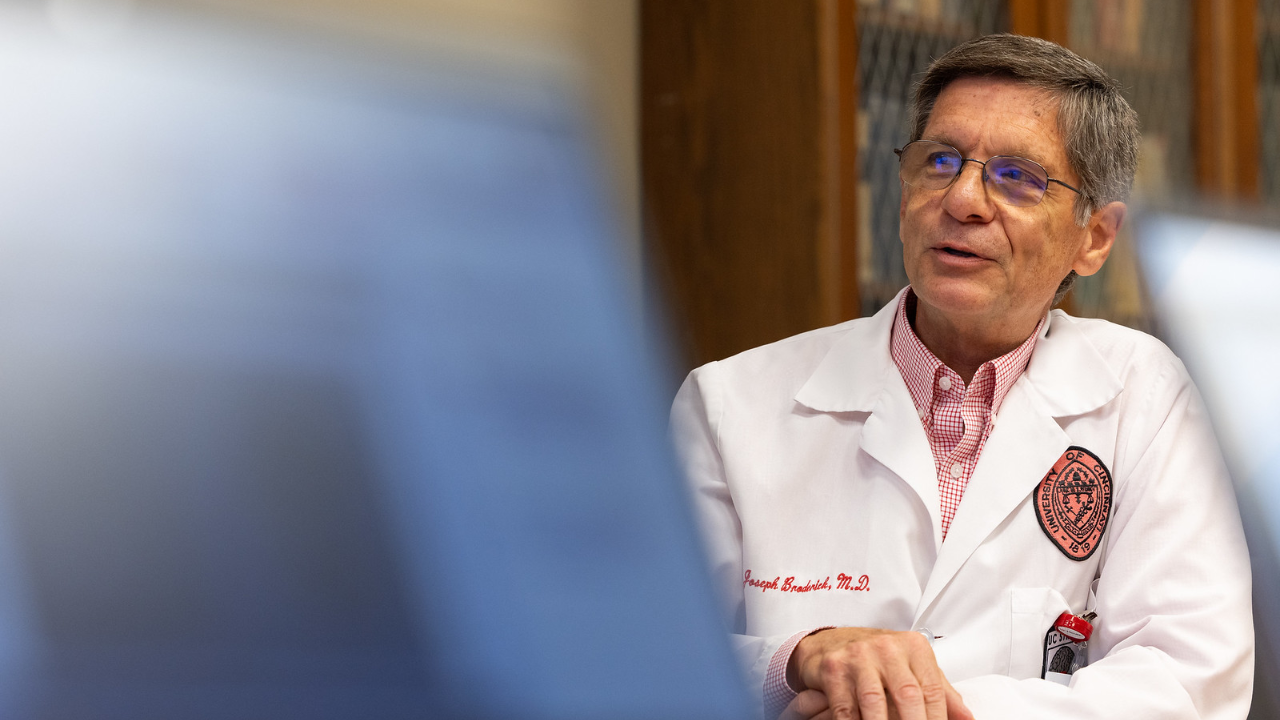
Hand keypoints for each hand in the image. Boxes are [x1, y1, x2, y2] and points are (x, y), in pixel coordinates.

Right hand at [787, 627, 973, 719]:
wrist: (830, 642)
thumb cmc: (877, 659)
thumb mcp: (912, 667)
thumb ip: (940, 692)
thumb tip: (966, 719)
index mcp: (913, 647)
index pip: (932, 690)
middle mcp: (887, 647)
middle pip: (908, 695)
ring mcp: (858, 656)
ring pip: (875, 703)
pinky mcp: (834, 668)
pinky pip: (846, 708)